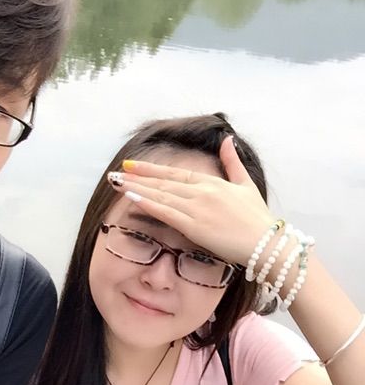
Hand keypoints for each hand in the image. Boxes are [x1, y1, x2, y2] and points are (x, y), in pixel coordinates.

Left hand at [110, 136, 275, 264]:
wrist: (269, 244)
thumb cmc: (258, 220)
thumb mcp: (246, 186)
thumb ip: (233, 163)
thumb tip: (229, 140)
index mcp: (213, 183)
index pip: (175, 173)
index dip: (152, 169)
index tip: (132, 165)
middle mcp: (202, 192)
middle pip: (163, 182)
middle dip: (137, 177)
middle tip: (116, 172)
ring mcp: (197, 207)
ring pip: (160, 194)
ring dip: (136, 188)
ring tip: (116, 182)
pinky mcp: (195, 226)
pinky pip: (166, 212)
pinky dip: (147, 203)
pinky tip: (131, 198)